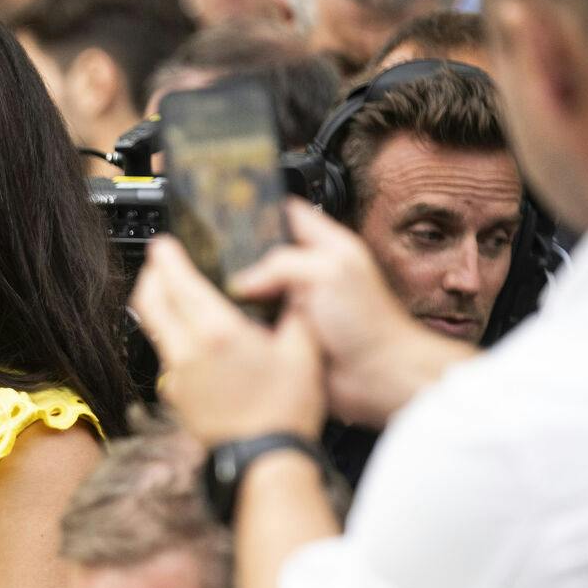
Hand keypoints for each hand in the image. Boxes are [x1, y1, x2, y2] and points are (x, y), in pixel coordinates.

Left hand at [131, 234, 325, 448]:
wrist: (265, 460)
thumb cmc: (284, 412)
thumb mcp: (303, 350)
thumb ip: (295, 312)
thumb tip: (291, 288)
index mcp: (217, 333)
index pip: (178, 283)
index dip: (166, 258)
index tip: (164, 244)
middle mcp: (188, 353)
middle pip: (150, 303)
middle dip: (151, 276)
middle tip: (160, 263)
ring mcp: (177, 377)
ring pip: (154, 329)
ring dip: (157, 306)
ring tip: (173, 295)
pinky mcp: (176, 397)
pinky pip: (166, 356)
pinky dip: (169, 336)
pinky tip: (189, 336)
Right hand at [232, 201, 468, 426]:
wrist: (374, 376)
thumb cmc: (368, 323)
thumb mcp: (329, 271)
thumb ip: (282, 264)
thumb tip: (242, 281)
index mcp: (325, 246)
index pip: (288, 214)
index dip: (261, 211)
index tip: (230, 214)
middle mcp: (308, 273)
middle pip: (264, 253)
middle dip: (241, 257)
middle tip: (214, 258)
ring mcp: (295, 305)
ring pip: (254, 291)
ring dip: (240, 295)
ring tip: (217, 291)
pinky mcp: (284, 335)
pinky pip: (254, 324)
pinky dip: (242, 325)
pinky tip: (230, 324)